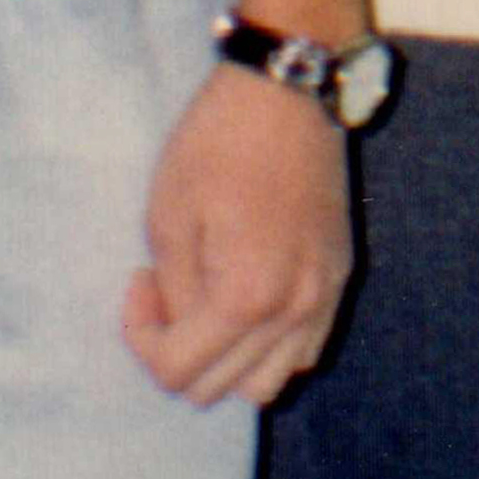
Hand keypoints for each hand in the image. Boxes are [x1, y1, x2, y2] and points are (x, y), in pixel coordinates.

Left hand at [121, 65, 351, 405]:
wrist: (287, 89)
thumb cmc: (218, 144)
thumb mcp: (168, 217)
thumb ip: (173, 292)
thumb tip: (179, 324)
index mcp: (247, 296)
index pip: (179, 372)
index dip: (141, 339)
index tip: (138, 283)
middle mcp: (295, 310)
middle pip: (221, 389)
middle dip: (177, 352)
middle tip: (164, 290)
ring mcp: (325, 296)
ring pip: (269, 383)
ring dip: (227, 362)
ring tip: (206, 305)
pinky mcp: (340, 275)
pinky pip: (304, 349)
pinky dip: (270, 348)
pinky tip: (248, 301)